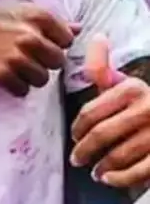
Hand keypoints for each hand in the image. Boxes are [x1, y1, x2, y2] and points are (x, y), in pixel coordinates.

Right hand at [0, 0, 78, 96]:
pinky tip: (1, 74)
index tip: (39, 43)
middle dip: (43, 61)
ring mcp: (15, 55)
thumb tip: (78, 29)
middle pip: (57, 61)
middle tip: (24, 56)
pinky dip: (13, 85)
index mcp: (36, 14)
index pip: (67, 39)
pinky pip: (22, 90)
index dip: (54, 43)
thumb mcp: (15, 6)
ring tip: (11, 65)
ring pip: (42, 79)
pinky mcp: (0, 73)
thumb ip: (47, 18)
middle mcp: (29, 35)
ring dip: (29, 75)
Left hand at [71, 35, 149, 188]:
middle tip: (76, 159)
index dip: (78, 127)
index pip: (93, 111)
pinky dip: (122, 178)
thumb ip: (103, 67)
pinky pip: (141, 171)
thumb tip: (96, 36)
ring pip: (121, 154)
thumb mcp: (124, 83)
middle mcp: (146, 108)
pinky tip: (110, 179)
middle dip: (85, 149)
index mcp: (132, 89)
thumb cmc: (142, 102)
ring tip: (94, 171)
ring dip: (103, 166)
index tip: (73, 136)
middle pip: (103, 134)